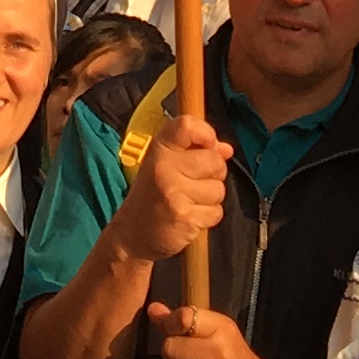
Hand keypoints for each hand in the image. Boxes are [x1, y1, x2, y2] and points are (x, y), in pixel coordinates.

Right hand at [110, 117, 229, 265]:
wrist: (132, 234)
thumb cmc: (153, 194)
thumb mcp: (166, 164)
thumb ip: (196, 151)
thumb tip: (226, 149)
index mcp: (159, 149)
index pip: (188, 125)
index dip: (206, 134)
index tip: (206, 146)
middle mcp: (164, 167)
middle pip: (214, 160)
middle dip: (214, 173)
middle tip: (195, 182)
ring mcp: (174, 193)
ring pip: (219, 189)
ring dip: (210, 198)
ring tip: (190, 201)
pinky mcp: (184, 218)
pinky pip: (216, 212)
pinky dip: (208, 216)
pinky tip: (190, 216)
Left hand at [147, 302, 267, 358]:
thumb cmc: (233, 358)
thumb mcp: (217, 331)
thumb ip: (183, 320)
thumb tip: (153, 309)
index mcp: (221, 330)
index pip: (183, 318)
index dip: (170, 324)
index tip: (173, 331)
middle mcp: (216, 354)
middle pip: (169, 347)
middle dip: (173, 353)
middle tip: (187, 357)